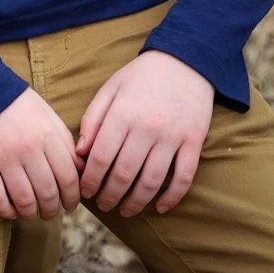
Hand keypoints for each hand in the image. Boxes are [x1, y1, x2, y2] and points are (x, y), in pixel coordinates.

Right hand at [0, 87, 79, 220]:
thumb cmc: (16, 102)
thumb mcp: (48, 115)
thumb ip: (65, 141)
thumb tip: (80, 170)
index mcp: (48, 136)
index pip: (68, 178)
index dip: (72, 197)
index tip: (70, 205)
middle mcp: (29, 150)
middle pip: (47, 193)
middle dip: (52, 210)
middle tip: (51, 213)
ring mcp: (4, 158)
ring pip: (24, 199)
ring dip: (31, 213)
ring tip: (32, 215)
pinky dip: (5, 210)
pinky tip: (10, 212)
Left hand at [76, 50, 212, 216]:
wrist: (185, 61)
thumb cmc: (141, 77)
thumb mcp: (110, 90)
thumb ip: (92, 120)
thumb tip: (80, 153)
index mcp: (122, 114)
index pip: (100, 157)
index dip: (90, 179)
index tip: (85, 192)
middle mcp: (146, 128)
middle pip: (124, 174)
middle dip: (110, 195)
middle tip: (103, 206)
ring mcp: (172, 137)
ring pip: (152, 180)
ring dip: (136, 202)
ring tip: (125, 211)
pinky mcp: (193, 142)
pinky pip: (184, 176)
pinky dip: (171, 197)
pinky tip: (159, 208)